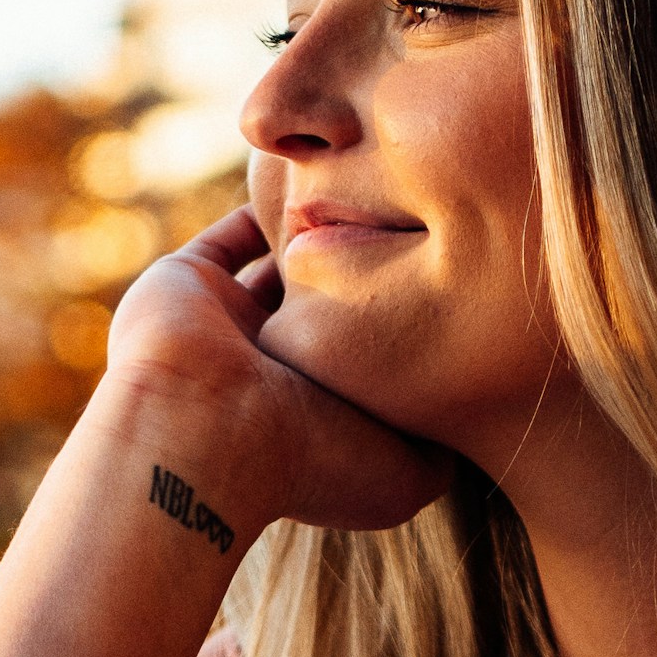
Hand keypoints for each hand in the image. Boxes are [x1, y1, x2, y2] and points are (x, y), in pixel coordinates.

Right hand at [102, 205, 452, 532]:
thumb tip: (468, 419)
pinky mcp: (189, 282)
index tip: (461, 293)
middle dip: (369, 280)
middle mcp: (270, 372)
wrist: (203, 433)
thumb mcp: (404, 475)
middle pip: (327, 315)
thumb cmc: (309, 457)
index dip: (406, 332)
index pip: (364, 366)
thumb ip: (441, 449)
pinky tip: (318, 180)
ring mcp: (226, 325)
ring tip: (377, 198)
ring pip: (281, 273)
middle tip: (426, 231)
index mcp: (314, 414)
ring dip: (321, 239)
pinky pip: (231, 234)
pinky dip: (265, 208)